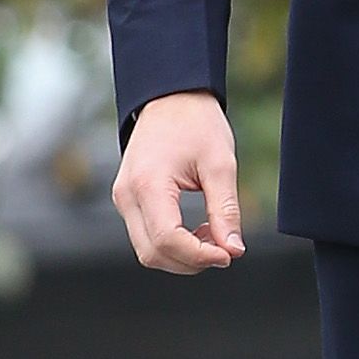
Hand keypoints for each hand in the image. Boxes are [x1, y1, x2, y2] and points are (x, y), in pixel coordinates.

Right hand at [112, 91, 245, 273]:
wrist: (171, 97)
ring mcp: (123, 198)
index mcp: (147, 184)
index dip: (199, 256)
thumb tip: (234, 250)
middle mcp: (126, 195)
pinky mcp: (128, 200)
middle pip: (152, 254)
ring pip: (147, 250)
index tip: (229, 254)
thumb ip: (226, 210)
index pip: (167, 240)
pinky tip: (199, 230)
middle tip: (225, 248)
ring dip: (183, 255)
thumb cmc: (196, 123)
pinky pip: (146, 236)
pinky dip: (173, 244)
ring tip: (215, 235)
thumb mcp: (220, 164)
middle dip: (191, 261)